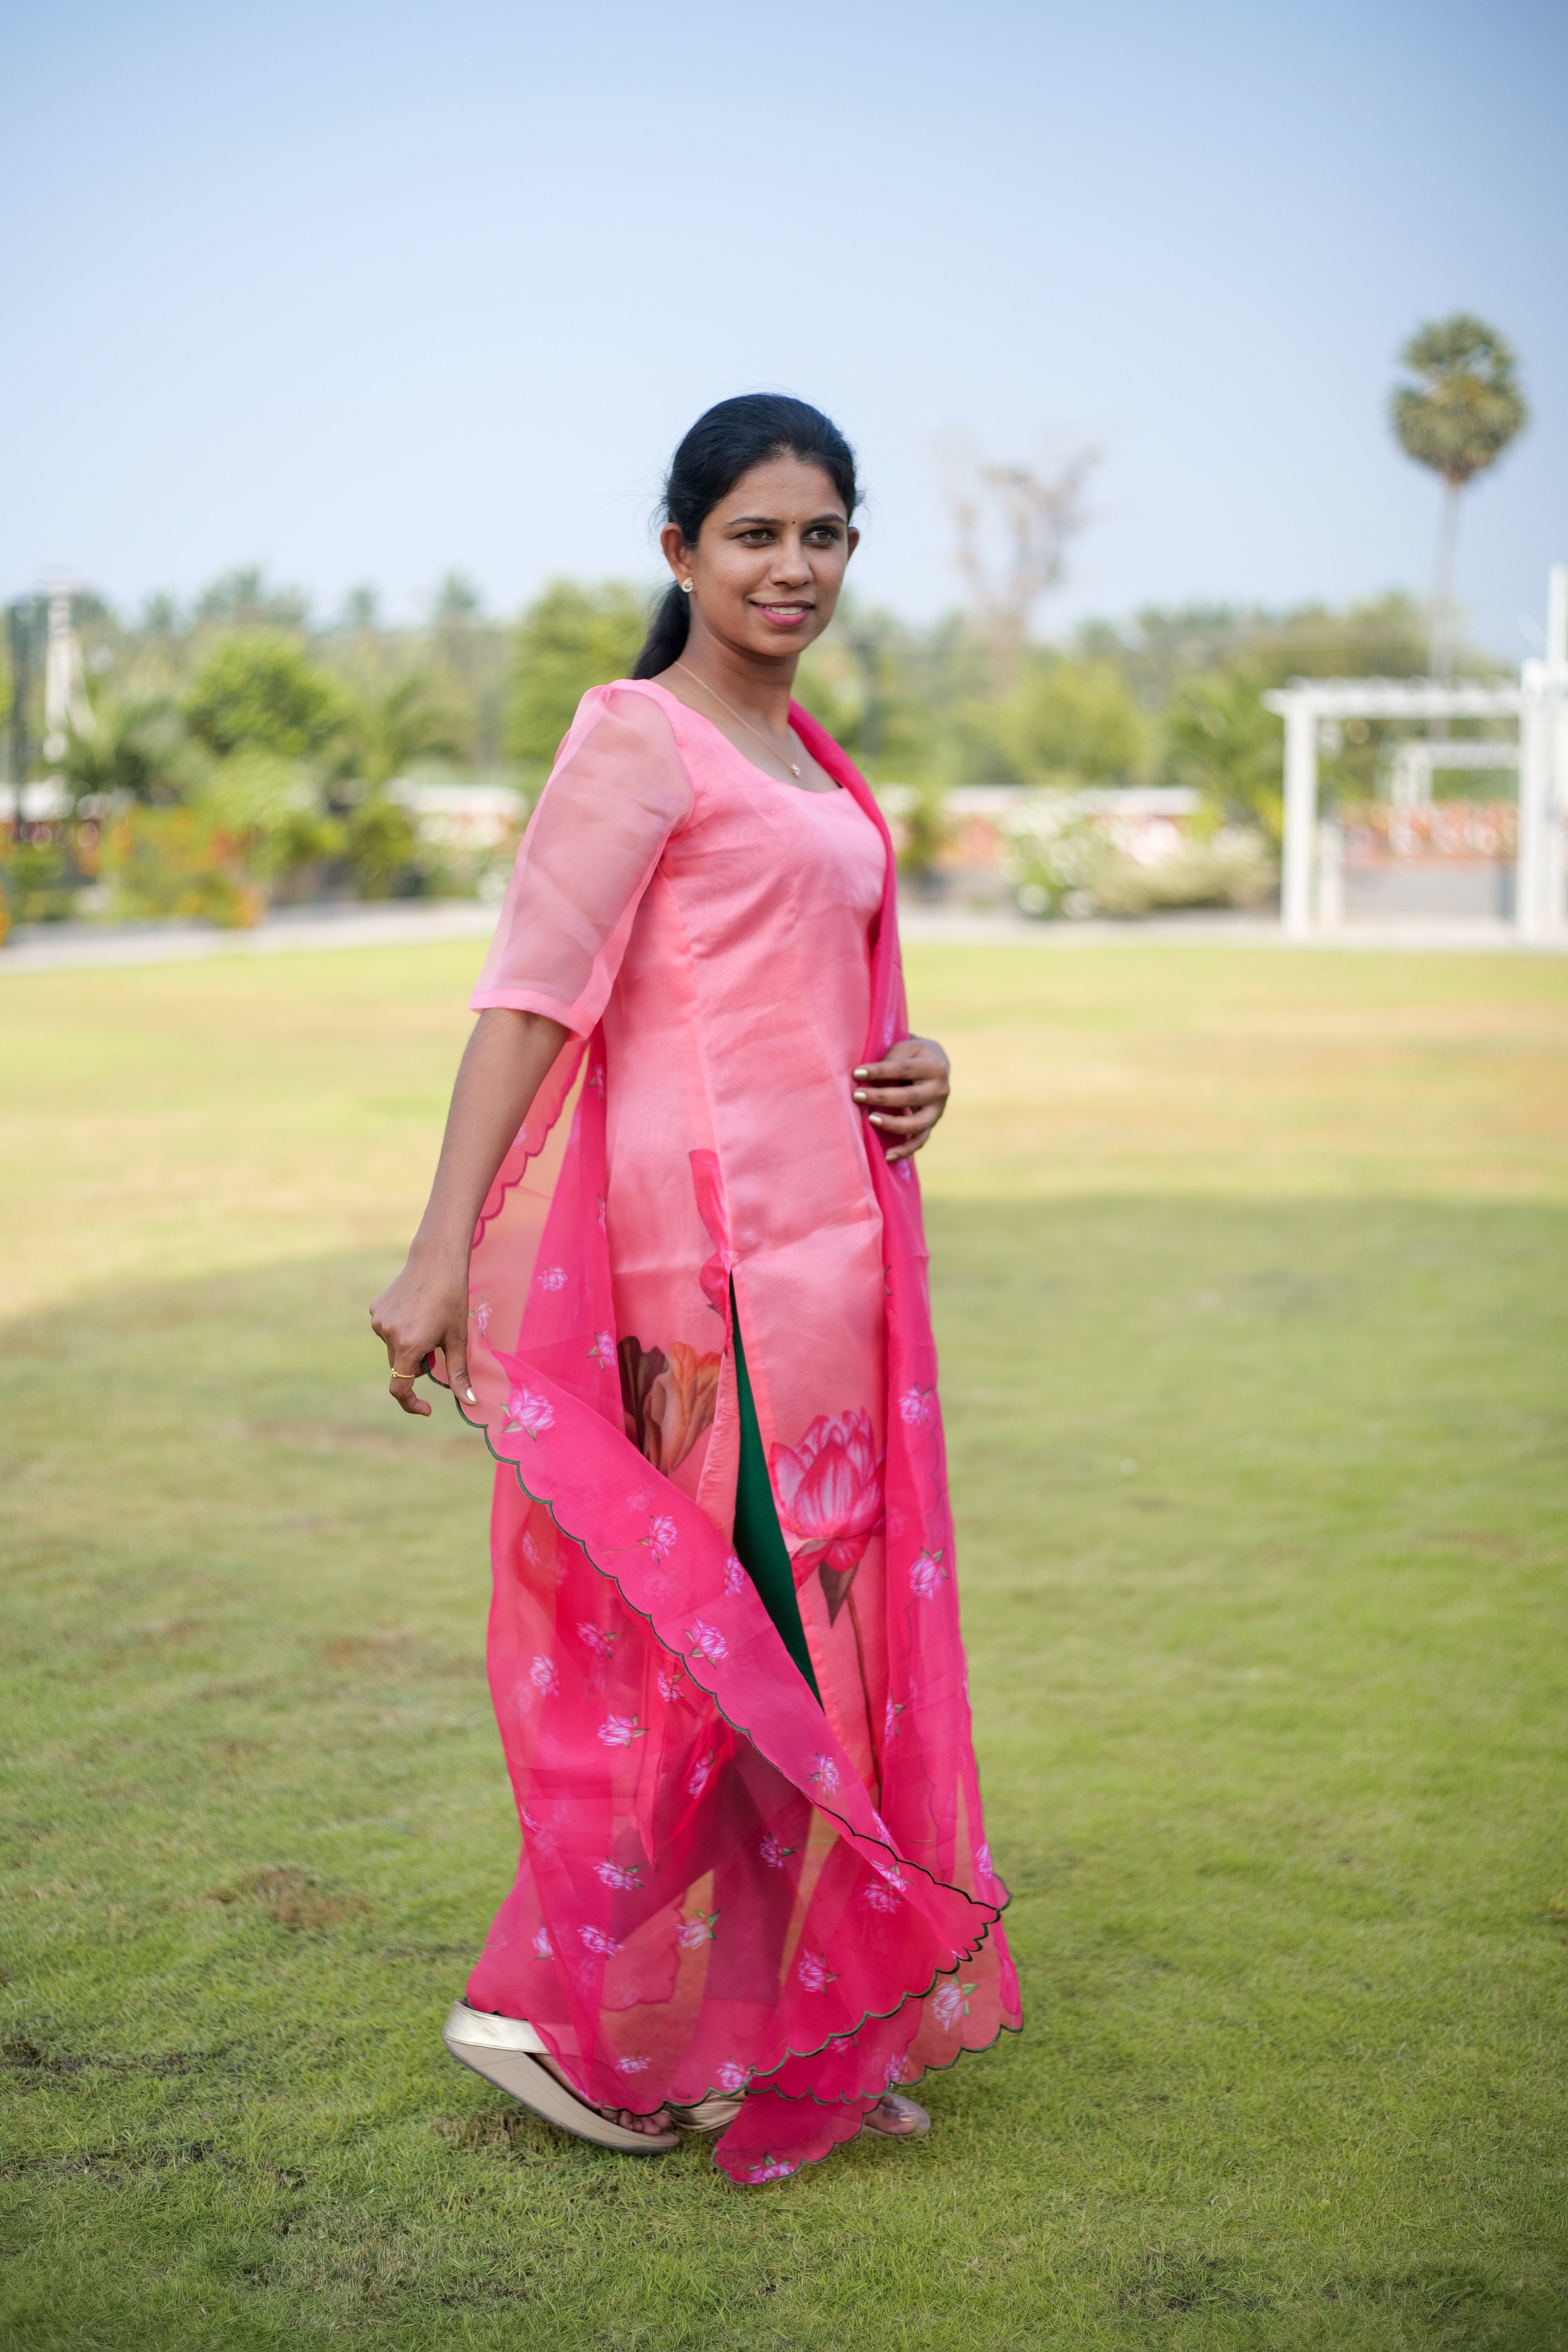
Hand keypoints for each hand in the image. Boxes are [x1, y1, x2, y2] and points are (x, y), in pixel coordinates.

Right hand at [369, 1248, 473, 1417]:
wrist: (437, 1261)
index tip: (426, 1406)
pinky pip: (387, 1330)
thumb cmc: (452, 1300)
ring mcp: (378, 1321)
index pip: (399, 1388)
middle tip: (437, 1346)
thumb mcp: (458, 1339)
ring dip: (408, 1346)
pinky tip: (415, 1311)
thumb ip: (460, 1374)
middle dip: (418, 1365)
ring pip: (393, 1348)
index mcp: (408, 1346)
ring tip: (426, 1322)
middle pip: (400, 1366)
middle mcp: (387, 1335)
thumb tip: (470, 1403)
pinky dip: (400, 1330)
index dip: (411, 1403)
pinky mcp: (374, 1308)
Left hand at [851, 1034, 949, 1162]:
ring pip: (916, 1124)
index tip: (856, 1073)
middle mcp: (940, 1090)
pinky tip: (887, 1155)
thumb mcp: (906, 1048)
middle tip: (857, 1096)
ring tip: (870, 1119)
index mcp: (935, 1066)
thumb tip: (864, 1077)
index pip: (903, 1069)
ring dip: (892, 1123)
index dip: (879, 1071)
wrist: (936, 1064)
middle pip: (909, 1097)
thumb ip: (890, 1059)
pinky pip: (920, 1141)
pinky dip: (905, 1150)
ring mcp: (937, 1110)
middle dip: (881, 1097)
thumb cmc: (913, 1055)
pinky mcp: (932, 1124)